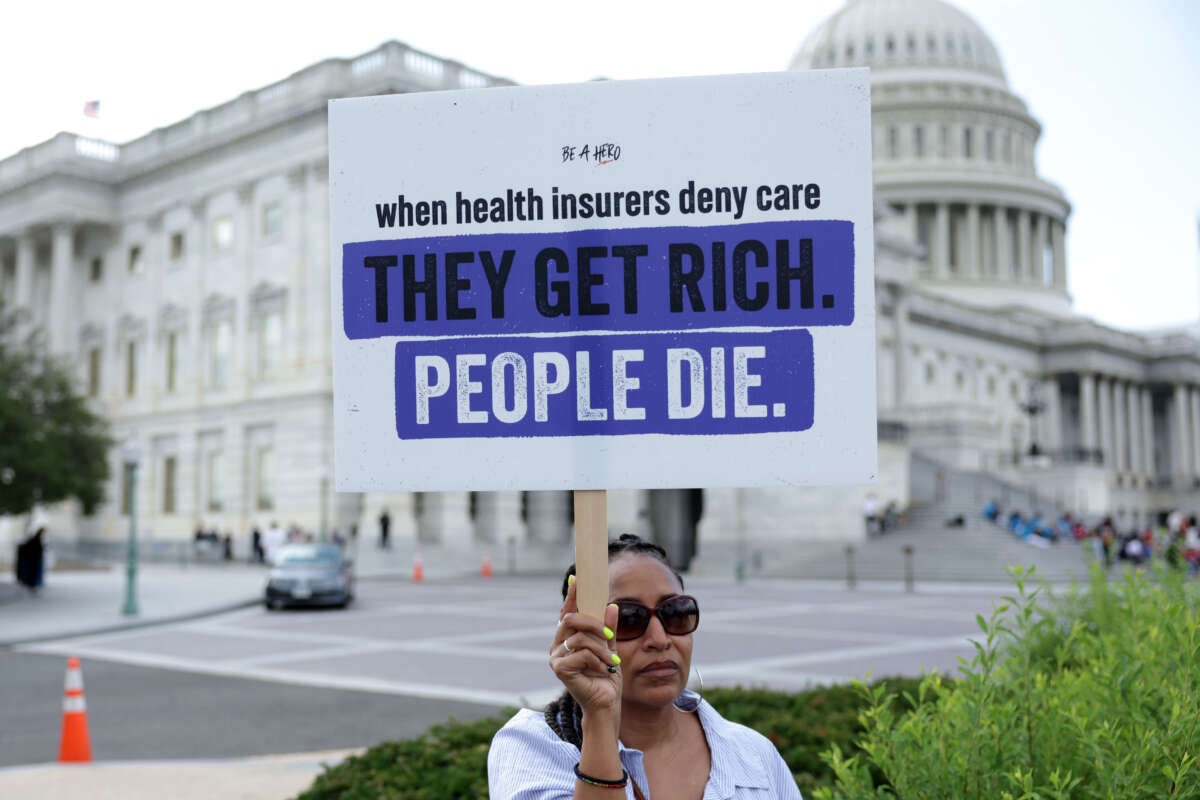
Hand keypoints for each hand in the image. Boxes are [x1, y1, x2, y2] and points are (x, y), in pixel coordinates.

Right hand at [549, 577, 620, 715]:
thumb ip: (608, 628)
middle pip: (570, 619)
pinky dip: (597, 661)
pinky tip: (604, 671)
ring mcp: (556, 657)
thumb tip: (611, 605)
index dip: (572, 595)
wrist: (606, 703)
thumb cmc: (606, 676)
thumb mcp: (610, 648)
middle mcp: (557, 645)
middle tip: (609, 636)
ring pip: (579, 638)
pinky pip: (581, 653)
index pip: (568, 611)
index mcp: (568, 638)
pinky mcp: (559, 669)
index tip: (578, 578)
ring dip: (601, 649)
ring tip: (611, 662)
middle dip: (593, 624)